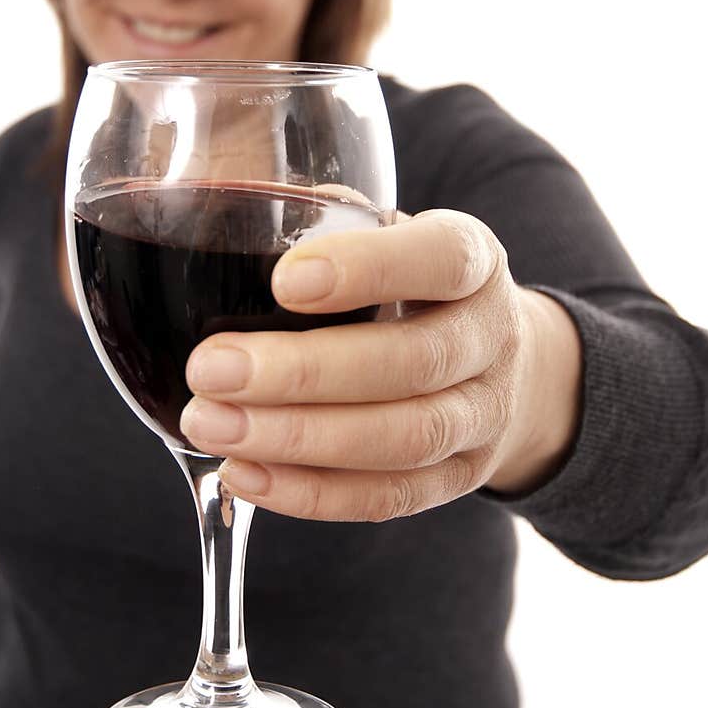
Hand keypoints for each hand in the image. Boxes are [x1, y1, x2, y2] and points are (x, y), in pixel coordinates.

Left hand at [179, 209, 582, 520]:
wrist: (497, 359)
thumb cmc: (412, 283)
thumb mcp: (391, 232)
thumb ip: (333, 221)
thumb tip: (248, 209)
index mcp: (473, 260)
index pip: (440, 260)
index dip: (368, 270)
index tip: (283, 281)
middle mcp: (491, 338)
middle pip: (413, 364)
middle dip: (304, 373)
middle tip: (209, 369)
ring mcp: (483, 417)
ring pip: (403, 440)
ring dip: (298, 439)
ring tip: (211, 424)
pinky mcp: (458, 479)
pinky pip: (388, 498)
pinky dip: (310, 493)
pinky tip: (241, 472)